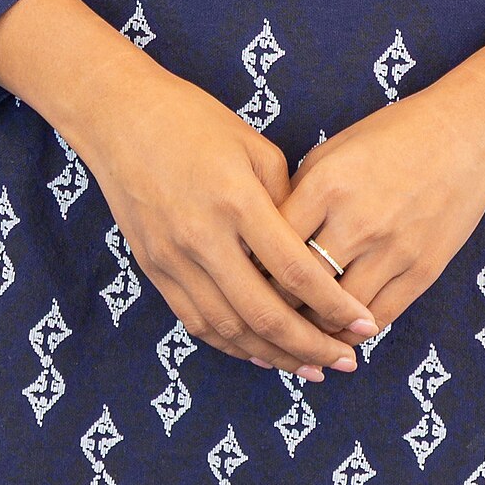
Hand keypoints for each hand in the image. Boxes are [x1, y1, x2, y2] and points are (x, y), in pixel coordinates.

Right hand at [0, 0, 380, 377]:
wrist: (119, 117)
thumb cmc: (193, 120)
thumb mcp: (253, 146)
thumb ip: (286, 200)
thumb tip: (310, 251)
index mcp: (236, 200)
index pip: (296, 271)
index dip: (335, 306)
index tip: (365, 325)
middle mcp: (203, 237)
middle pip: (265, 314)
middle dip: (312, 346)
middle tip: (348, 361)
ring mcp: (173, 258)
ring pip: (230, 329)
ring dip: (274, 356)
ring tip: (311, 367)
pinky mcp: (154, 269)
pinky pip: (198, 322)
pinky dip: (232, 344)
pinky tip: (261, 352)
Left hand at [281, 13, 484, 335]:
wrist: (464, 137)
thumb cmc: (392, 137)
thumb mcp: (334, 150)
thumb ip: (299, 193)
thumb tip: (266, 239)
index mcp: (326, 184)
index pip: (270, 245)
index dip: (249, 269)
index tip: (239, 279)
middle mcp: (356, 222)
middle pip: (297, 287)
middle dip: (274, 306)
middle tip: (260, 313)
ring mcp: (392, 251)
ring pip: (335, 314)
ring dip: (312, 327)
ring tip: (297, 329)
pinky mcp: (421, 272)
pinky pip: (377, 319)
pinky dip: (353, 331)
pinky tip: (338, 329)